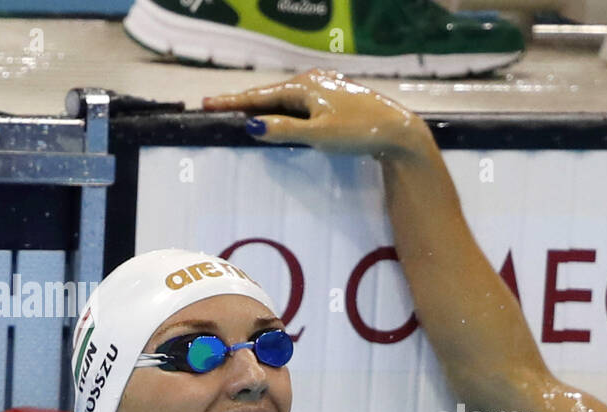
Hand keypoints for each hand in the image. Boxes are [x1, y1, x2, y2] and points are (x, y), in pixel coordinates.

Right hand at [202, 69, 431, 157]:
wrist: (398, 132)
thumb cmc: (359, 132)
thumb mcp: (318, 135)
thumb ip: (285, 130)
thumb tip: (253, 125)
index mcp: (305, 86)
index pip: (260, 96)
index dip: (233, 102)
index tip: (207, 104)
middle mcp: (313, 81)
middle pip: (272, 94)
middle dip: (245, 103)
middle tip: (218, 108)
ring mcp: (327, 88)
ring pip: (288, 99)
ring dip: (266, 106)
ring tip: (242, 114)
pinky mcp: (337, 99)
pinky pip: (303, 104)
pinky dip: (286, 110)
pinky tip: (283, 117)